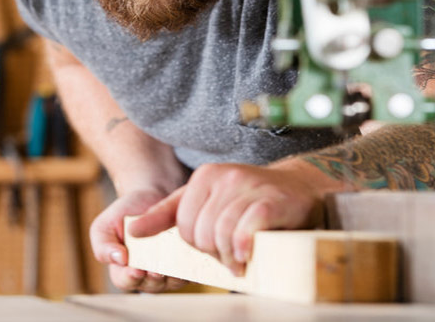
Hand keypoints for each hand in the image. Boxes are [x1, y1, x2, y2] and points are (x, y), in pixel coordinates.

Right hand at [89, 189, 188, 291]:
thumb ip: (103, 244)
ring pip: (172, 281)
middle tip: (156, 271)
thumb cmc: (125, 212)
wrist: (151, 196)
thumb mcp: (105, 225)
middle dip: (153, 279)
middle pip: (150, 285)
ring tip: (174, 265)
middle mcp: (147, 276)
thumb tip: (118, 259)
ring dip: (173, 276)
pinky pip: (191, 270)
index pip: (125, 281)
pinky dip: (191, 266)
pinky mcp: (187, 264)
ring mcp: (168, 272)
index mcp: (124, 270)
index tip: (136, 270)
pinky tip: (190, 258)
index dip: (130, 278)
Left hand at [128, 163, 323, 275]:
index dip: (197, 245)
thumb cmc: (251, 200)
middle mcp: (224, 177)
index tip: (214, 246)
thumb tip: (133, 231)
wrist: (300, 187)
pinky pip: (244, 232)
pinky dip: (244, 249)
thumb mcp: (208, 200)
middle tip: (231, 254)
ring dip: (231, 257)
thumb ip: (169, 214)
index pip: (183, 226)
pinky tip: (249, 253)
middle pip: (201, 234)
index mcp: (205, 176)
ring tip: (241, 257)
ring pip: (221, 236)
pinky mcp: (270, 202)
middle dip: (214, 253)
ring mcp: (248, 187)